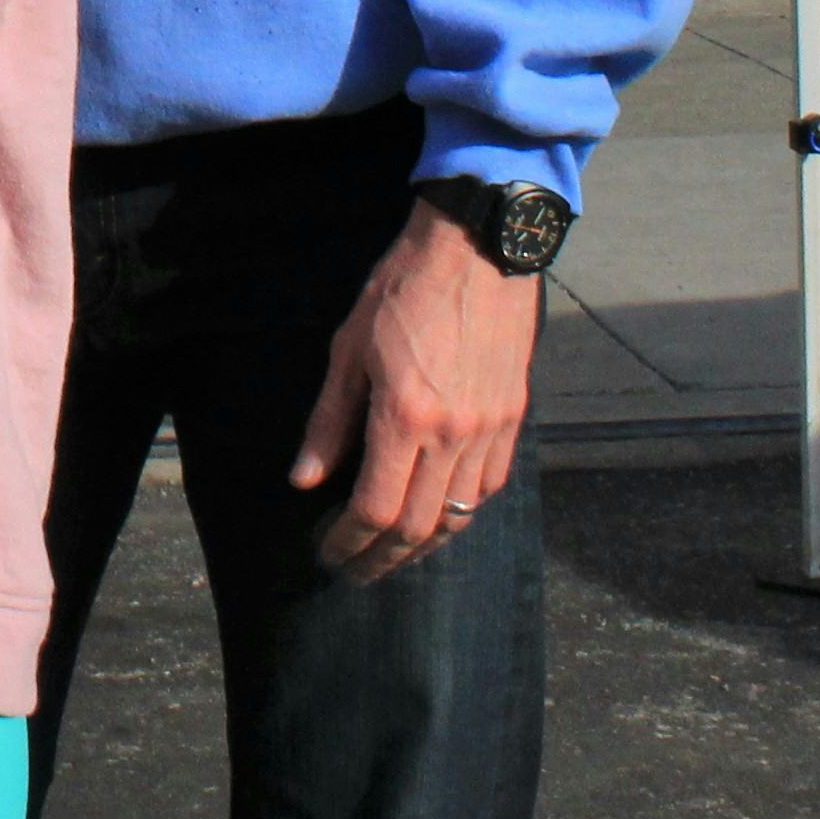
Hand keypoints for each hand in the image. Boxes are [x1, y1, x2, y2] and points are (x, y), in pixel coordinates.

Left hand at [289, 199, 539, 584]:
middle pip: (420, 526)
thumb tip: (305, 478)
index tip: (329, 552)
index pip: (376, 509)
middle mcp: (455, 434)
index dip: (348, 541)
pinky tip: (441, 514)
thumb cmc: (402, 288)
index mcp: (406, 417)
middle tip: (356, 570)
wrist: (478, 247)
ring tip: (394, 553)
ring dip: (425, 544)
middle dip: (383, 558)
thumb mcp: (348, 349)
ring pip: (460, 514)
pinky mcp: (514, 417)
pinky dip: (463, 511)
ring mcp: (491, 429)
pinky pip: (490, 486)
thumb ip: (329, 422)